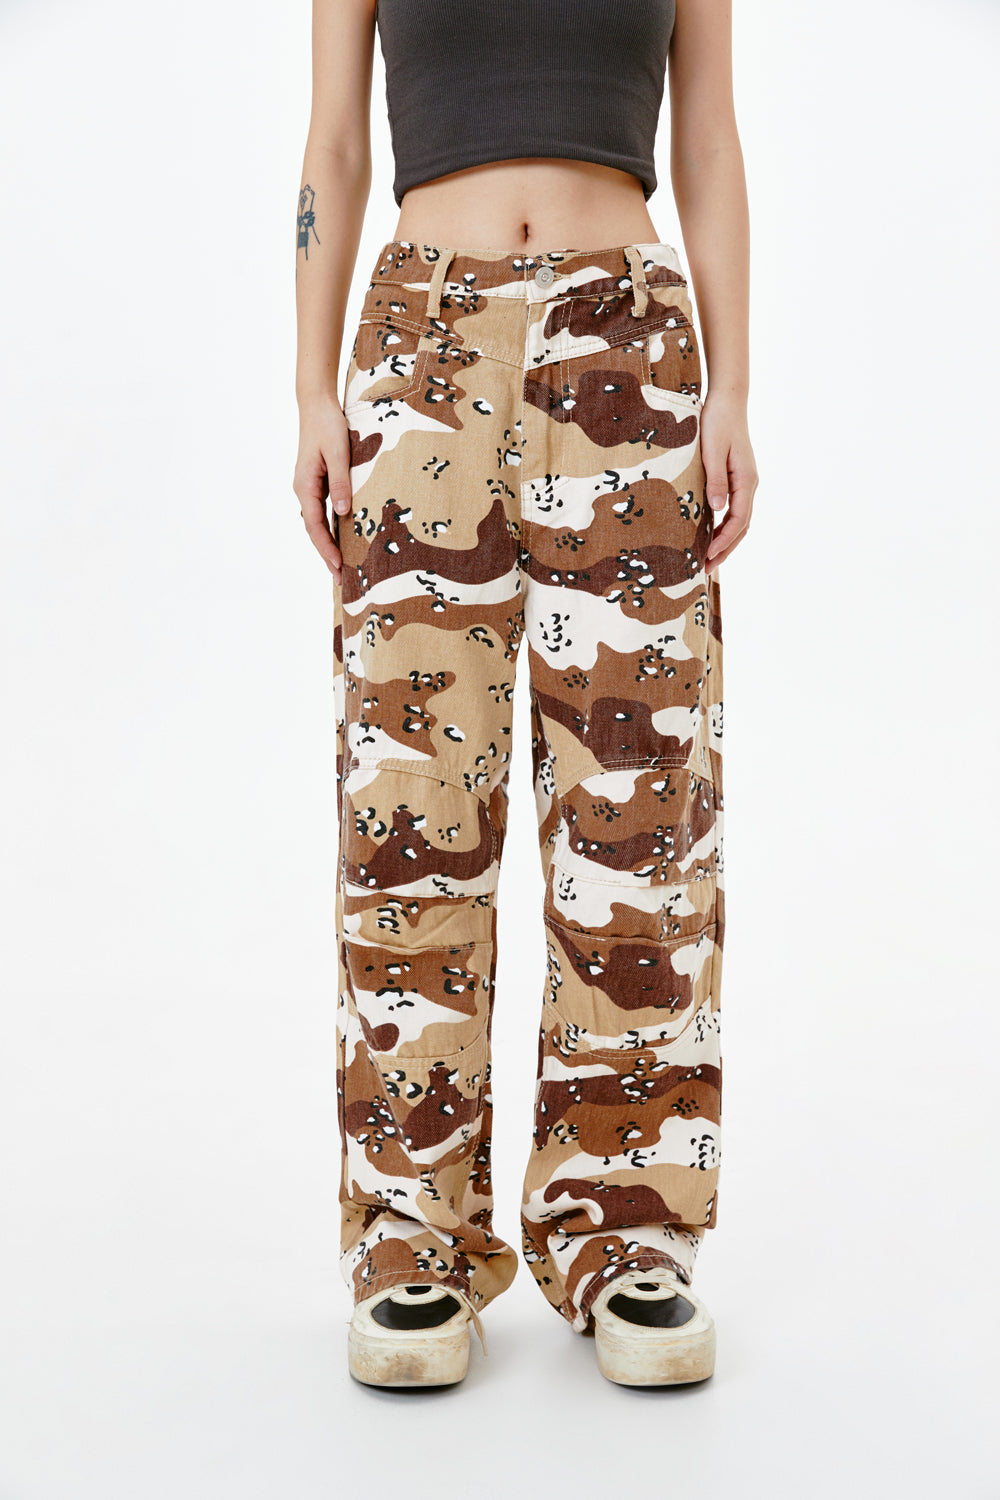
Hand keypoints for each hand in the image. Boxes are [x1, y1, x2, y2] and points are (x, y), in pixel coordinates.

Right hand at [293, 393, 353, 583]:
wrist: (317, 405)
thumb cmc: (328, 426)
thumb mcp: (338, 453)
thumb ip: (341, 482)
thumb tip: (343, 512)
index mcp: (305, 486)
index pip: (315, 525)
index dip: (326, 548)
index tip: (338, 565)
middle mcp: (304, 490)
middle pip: (314, 530)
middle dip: (327, 555)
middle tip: (340, 579)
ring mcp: (309, 487)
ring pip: (318, 523)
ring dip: (328, 544)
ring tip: (341, 566)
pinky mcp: (317, 483)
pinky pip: (323, 512)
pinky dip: (331, 529)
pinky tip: (342, 539)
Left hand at [700, 392, 757, 573]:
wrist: (727, 401)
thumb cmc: (718, 422)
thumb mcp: (713, 451)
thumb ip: (715, 480)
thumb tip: (717, 509)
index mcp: (746, 480)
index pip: (738, 520)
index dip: (723, 541)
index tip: (707, 555)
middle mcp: (748, 484)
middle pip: (741, 526)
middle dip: (725, 549)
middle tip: (705, 569)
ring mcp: (744, 482)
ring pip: (738, 520)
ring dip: (725, 541)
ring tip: (707, 559)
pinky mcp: (735, 479)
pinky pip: (733, 510)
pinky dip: (723, 526)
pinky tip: (709, 535)